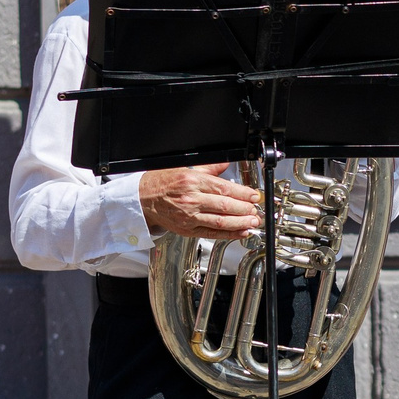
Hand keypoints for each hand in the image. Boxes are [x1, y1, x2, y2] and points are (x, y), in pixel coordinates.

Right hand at [139, 165, 262, 240]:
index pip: (224, 188)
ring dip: (241, 223)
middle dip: (245, 209)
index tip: (254, 195)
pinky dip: (228, 234)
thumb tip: (226, 163)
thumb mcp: (185, 168)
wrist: (142, 199)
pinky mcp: (187, 230)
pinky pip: (212, 233)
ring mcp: (189, 216)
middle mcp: (191, 199)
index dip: (243, 193)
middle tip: (257, 210)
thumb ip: (209, 167)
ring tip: (253, 222)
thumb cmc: (161, 182)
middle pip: (225, 206)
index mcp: (192, 181)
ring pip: (221, 222)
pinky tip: (241, 232)